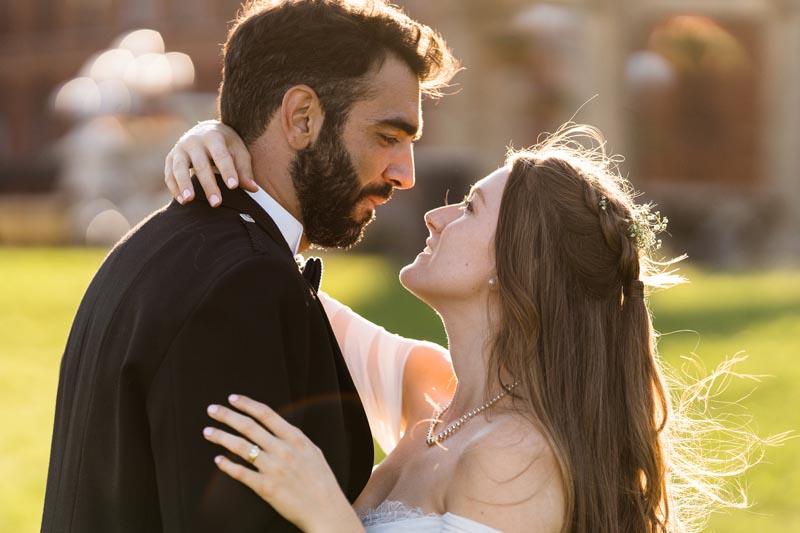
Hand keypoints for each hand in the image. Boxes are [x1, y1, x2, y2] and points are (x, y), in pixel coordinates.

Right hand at [164, 120, 257, 206]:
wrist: (206, 130)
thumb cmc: (227, 145)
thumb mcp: (239, 151)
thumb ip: (244, 170)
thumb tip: (253, 188)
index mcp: (214, 136)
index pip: (221, 155)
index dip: (227, 171)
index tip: (234, 187)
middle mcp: (194, 141)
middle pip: (201, 164)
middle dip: (208, 185)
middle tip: (216, 203)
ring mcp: (180, 148)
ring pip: (179, 168)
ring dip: (184, 184)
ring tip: (189, 200)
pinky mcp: (171, 158)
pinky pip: (169, 173)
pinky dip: (174, 187)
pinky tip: (182, 201)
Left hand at [204, 394, 364, 532]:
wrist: (326, 509)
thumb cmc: (321, 481)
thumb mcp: (312, 451)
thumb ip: (294, 439)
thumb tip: (277, 427)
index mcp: (295, 438)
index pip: (266, 414)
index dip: (247, 404)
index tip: (232, 399)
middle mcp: (283, 450)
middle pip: (249, 427)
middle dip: (227, 416)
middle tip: (212, 409)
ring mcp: (273, 469)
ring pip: (241, 447)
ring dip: (221, 437)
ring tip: (208, 432)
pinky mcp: (266, 488)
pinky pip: (241, 473)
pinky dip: (227, 466)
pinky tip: (218, 460)